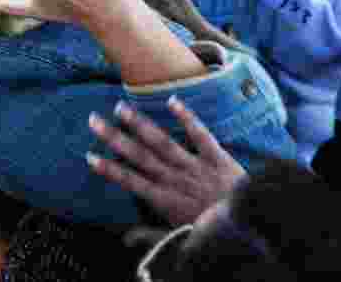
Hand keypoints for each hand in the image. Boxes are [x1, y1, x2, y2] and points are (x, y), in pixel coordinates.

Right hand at [87, 96, 246, 225]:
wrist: (250, 227)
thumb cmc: (214, 234)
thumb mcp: (180, 239)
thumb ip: (151, 237)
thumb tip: (125, 238)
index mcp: (165, 200)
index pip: (130, 181)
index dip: (109, 169)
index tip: (89, 155)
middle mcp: (175, 179)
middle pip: (139, 156)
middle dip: (114, 138)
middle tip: (94, 120)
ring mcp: (195, 166)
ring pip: (162, 142)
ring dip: (140, 124)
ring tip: (120, 107)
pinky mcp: (216, 158)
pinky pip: (200, 135)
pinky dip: (187, 117)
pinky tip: (171, 100)